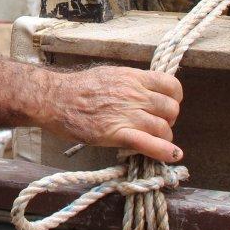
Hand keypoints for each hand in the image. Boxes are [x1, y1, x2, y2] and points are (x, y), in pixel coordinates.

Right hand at [41, 65, 183, 161]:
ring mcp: (127, 114)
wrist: (55, 99)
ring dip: (164, 137)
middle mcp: (134, 94)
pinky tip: (172, 155)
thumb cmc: (77, 87)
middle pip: (170, 108)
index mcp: (132, 77)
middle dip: (169, 119)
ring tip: (155, 141)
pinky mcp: (117, 134)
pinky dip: (164, 151)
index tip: (166, 106)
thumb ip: (130, 83)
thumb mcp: (110, 74)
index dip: (174, 98)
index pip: (171, 85)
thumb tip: (144, 92)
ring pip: (163, 127)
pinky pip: (149, 143)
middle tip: (157, 125)